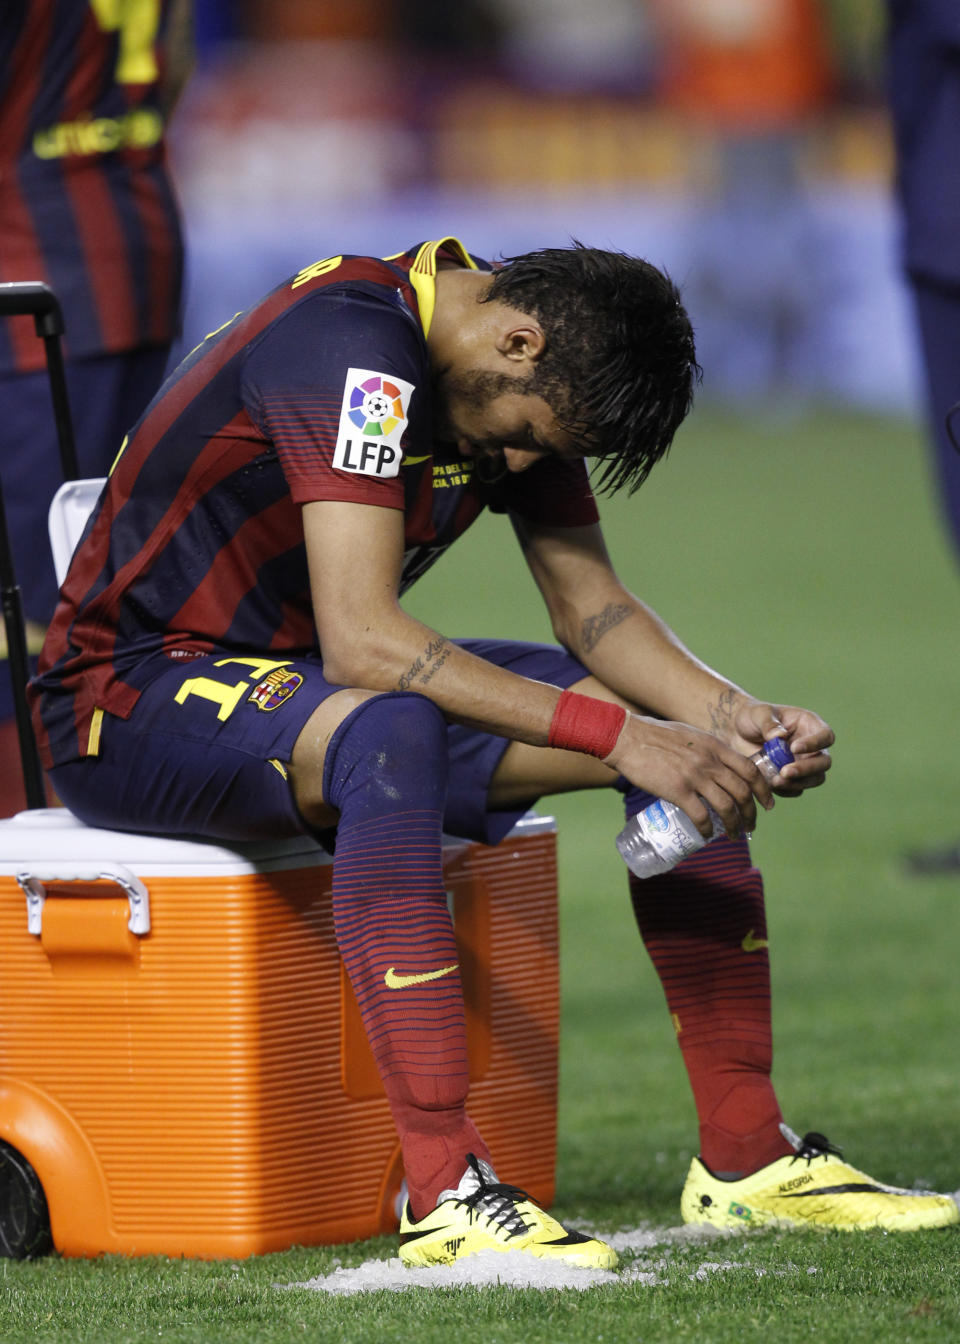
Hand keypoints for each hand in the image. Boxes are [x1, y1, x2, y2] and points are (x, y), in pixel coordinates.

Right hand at [605, 715, 774, 838]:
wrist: (628, 738)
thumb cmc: (654, 736)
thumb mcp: (690, 734)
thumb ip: (706, 749)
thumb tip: (715, 766)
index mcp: (715, 746)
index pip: (750, 770)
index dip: (763, 790)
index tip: (767, 804)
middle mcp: (710, 761)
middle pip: (743, 792)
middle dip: (752, 813)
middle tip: (751, 826)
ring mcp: (695, 776)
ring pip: (727, 807)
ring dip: (735, 825)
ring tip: (734, 836)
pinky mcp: (677, 790)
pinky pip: (701, 816)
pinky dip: (708, 829)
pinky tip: (707, 835)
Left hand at [727, 700, 833, 797]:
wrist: (736, 734)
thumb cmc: (752, 718)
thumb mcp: (759, 714)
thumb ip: (769, 724)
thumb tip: (779, 736)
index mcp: (809, 725)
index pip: (825, 736)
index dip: (815, 744)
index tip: (794, 748)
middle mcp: (812, 747)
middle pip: (824, 762)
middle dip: (807, 769)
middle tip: (785, 771)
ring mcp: (804, 764)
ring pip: (815, 779)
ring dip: (798, 782)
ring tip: (775, 781)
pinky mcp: (793, 778)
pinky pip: (797, 789)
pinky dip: (786, 790)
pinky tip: (770, 785)